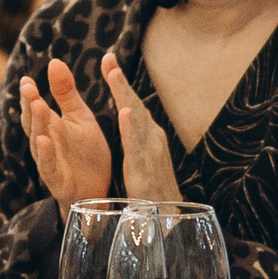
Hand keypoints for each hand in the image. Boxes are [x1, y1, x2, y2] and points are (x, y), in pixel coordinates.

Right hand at [20, 59, 114, 208]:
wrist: (99, 190)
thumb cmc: (86, 153)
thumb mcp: (79, 118)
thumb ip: (66, 93)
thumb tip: (54, 61)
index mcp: (50, 127)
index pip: (35, 108)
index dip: (29, 95)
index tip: (26, 79)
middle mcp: (45, 144)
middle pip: (33, 123)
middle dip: (29, 106)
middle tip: (28, 88)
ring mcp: (50, 163)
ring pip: (38, 143)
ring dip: (37, 124)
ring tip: (37, 105)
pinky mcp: (58, 181)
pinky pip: (49, 167)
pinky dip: (46, 154)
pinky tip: (44, 140)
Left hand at [100, 51, 180, 202]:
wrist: (169, 220)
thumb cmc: (155, 189)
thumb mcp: (144, 157)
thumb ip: (137, 137)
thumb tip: (130, 114)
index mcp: (149, 135)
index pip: (133, 103)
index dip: (120, 83)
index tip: (108, 60)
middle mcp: (152, 138)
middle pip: (134, 105)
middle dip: (120, 81)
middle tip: (108, 58)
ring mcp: (150, 153)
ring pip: (135, 120)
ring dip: (125, 95)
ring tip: (113, 74)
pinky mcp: (144, 171)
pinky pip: (136, 147)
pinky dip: (131, 129)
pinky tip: (126, 113)